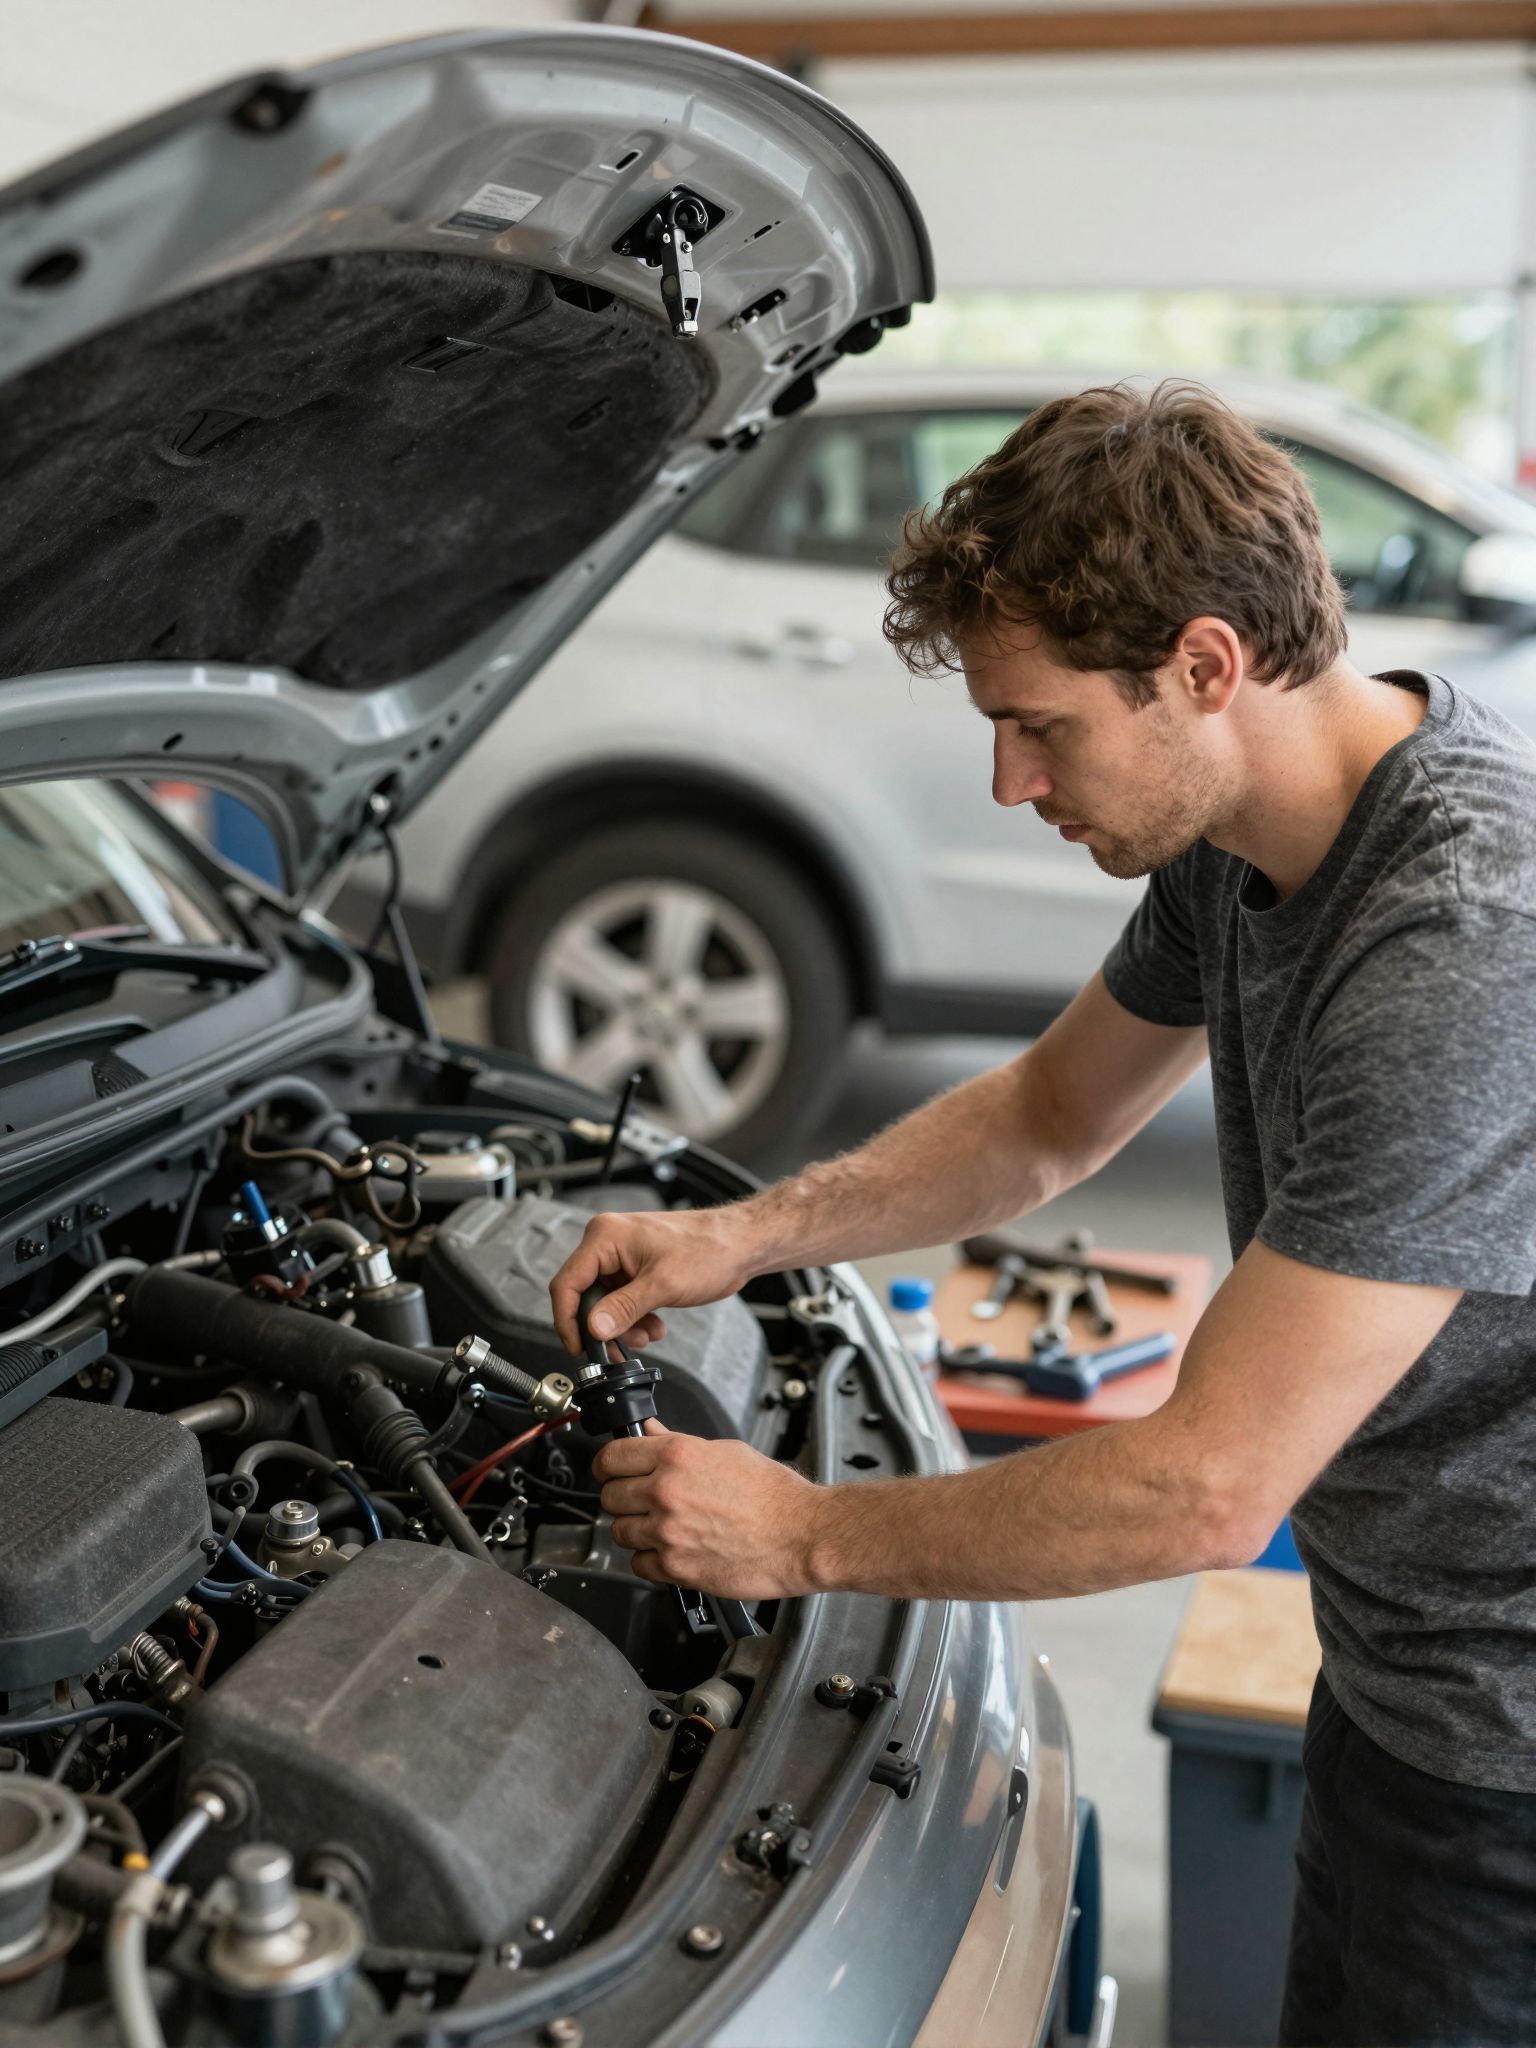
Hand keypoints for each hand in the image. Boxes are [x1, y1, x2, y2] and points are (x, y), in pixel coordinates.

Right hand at [549, 1206, 757, 1355]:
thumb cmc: (709, 1249)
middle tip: (619, 1348)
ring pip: (604, 1304)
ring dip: (623, 1326)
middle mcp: (608, 1243)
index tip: (579, 1347)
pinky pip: (621, 1301)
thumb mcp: (663, 1284)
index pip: (568, 1283)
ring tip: (648, 1334)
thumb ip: (625, 1308)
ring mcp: (621, 1257)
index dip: (568, 1320)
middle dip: (604, 1326)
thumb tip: (594, 1328)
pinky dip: (634, 1319)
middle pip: (584, 1296)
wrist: (740, 1245)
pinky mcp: (635, 1269)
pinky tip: (655, 1325)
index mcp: (605, 1237)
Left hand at [593, 1421, 825, 1599]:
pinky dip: (650, 1560)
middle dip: (623, 1498)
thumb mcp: (725, 1451)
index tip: (609, 1471)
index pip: (612, 1457)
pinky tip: (672, 1550)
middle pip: (610, 1496)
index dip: (607, 1465)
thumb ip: (678, 1444)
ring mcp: (668, 1532)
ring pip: (620, 1531)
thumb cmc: (773, 1495)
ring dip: (636, 1530)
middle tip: (642, 1500)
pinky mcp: (675, 1567)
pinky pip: (639, 1564)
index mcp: (677, 1456)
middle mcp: (666, 1492)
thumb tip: (650, 1435)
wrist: (801, 1535)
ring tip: (663, 1527)